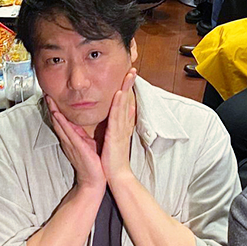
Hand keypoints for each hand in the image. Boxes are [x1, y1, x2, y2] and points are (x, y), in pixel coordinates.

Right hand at [47, 97, 106, 193]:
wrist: (94, 180)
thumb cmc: (93, 162)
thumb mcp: (88, 143)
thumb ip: (84, 133)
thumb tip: (83, 123)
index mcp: (72, 138)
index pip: (62, 121)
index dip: (56, 109)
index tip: (53, 97)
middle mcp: (68, 140)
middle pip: (57, 121)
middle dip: (51, 107)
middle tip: (46, 94)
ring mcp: (70, 143)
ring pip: (59, 124)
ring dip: (53, 111)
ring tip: (48, 100)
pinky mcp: (76, 147)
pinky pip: (67, 132)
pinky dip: (61, 123)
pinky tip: (57, 115)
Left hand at [100, 69, 136, 185]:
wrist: (116, 175)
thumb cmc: (113, 159)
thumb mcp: (116, 139)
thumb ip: (118, 127)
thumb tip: (122, 116)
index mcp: (122, 126)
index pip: (126, 103)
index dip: (128, 89)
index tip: (129, 76)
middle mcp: (123, 125)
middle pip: (127, 100)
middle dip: (130, 84)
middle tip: (133, 69)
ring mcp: (120, 129)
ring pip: (123, 104)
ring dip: (126, 89)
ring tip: (130, 74)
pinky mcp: (115, 135)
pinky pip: (117, 116)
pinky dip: (119, 104)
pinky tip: (120, 93)